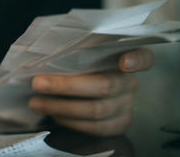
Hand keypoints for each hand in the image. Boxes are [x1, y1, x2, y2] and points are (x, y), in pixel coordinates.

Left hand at [28, 48, 154, 135]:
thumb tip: (43, 55)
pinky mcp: (119, 125)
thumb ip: (73, 52)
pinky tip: (53, 114)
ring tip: (36, 102)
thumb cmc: (78, 66)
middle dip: (67, 86)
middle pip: (104, 86)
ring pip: (96, 110)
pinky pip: (94, 128)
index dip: (136, 60)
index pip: (143, 58)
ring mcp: (126, 106)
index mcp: (125, 59)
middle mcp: (129, 83)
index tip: (123, 62)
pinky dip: (70, 121)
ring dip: (61, 107)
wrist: (83, 91)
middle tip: (38, 82)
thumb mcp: (78, 54)